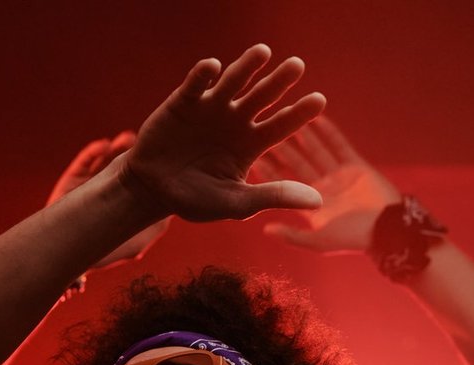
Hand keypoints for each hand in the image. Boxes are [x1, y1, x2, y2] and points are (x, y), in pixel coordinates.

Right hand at [49, 132, 170, 267]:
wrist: (67, 253)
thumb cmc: (105, 253)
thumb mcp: (135, 245)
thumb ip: (154, 231)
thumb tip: (171, 216)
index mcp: (124, 198)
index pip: (139, 177)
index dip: (148, 167)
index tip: (159, 156)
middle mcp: (108, 187)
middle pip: (123, 164)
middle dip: (133, 152)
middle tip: (144, 142)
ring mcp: (91, 181)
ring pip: (105, 159)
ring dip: (116, 147)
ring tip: (127, 139)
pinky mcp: (72, 178)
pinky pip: (83, 161)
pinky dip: (93, 151)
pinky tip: (104, 146)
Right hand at [118, 44, 325, 221]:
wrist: (154, 192)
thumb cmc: (198, 200)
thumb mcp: (239, 202)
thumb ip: (275, 196)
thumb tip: (318, 201)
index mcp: (252, 143)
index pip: (282, 124)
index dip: (300, 112)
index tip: (320, 100)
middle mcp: (235, 120)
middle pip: (263, 96)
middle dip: (279, 81)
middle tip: (298, 65)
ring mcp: (211, 108)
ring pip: (234, 82)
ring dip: (246, 67)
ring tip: (262, 52)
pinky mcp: (184, 102)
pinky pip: (196, 85)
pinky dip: (203, 75)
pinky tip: (213, 66)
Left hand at [257, 116, 399, 252]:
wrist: (389, 231)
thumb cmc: (353, 240)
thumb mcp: (318, 241)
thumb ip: (292, 235)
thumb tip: (264, 228)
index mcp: (311, 204)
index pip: (284, 183)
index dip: (269, 170)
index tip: (252, 155)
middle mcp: (323, 188)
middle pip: (298, 163)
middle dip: (282, 147)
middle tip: (262, 126)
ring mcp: (340, 176)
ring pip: (317, 151)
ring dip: (303, 134)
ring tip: (287, 114)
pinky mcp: (357, 166)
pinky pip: (340, 146)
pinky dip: (329, 132)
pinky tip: (316, 117)